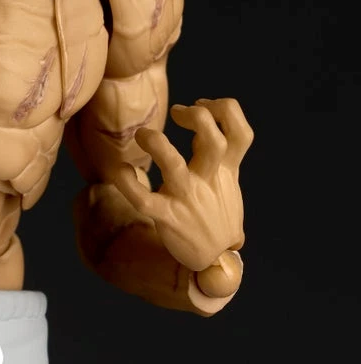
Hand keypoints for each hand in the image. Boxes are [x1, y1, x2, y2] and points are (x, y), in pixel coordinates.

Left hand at [112, 98, 253, 272]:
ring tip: (143, 134)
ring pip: (174, 166)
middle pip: (214, 142)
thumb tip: (200, 114)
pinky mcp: (167, 217)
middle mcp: (209, 181)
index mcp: (226, 172)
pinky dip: (128, 182)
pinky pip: (143, 199)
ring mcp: (188, 199)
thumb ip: (215, 149)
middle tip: (176, 112)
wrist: (214, 258)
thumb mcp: (225, 180)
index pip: (241, 134)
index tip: (200, 105)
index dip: (224, 111)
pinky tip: (121, 171)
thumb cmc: (216, 210)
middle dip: (196, 118)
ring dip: (157, 144)